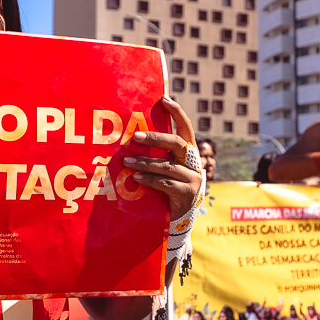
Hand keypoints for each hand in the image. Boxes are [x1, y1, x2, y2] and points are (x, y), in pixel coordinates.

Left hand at [121, 95, 203, 220]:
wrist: (177, 221)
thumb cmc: (165, 190)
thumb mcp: (162, 169)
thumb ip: (155, 156)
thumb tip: (130, 140)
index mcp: (188, 152)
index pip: (186, 127)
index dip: (176, 112)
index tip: (163, 98)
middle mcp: (194, 162)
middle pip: (177, 143)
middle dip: (155, 138)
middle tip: (135, 137)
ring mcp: (193, 178)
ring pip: (167, 166)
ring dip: (144, 163)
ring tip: (126, 163)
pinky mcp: (188, 193)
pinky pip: (165, 183)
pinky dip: (149, 179)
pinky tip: (136, 178)